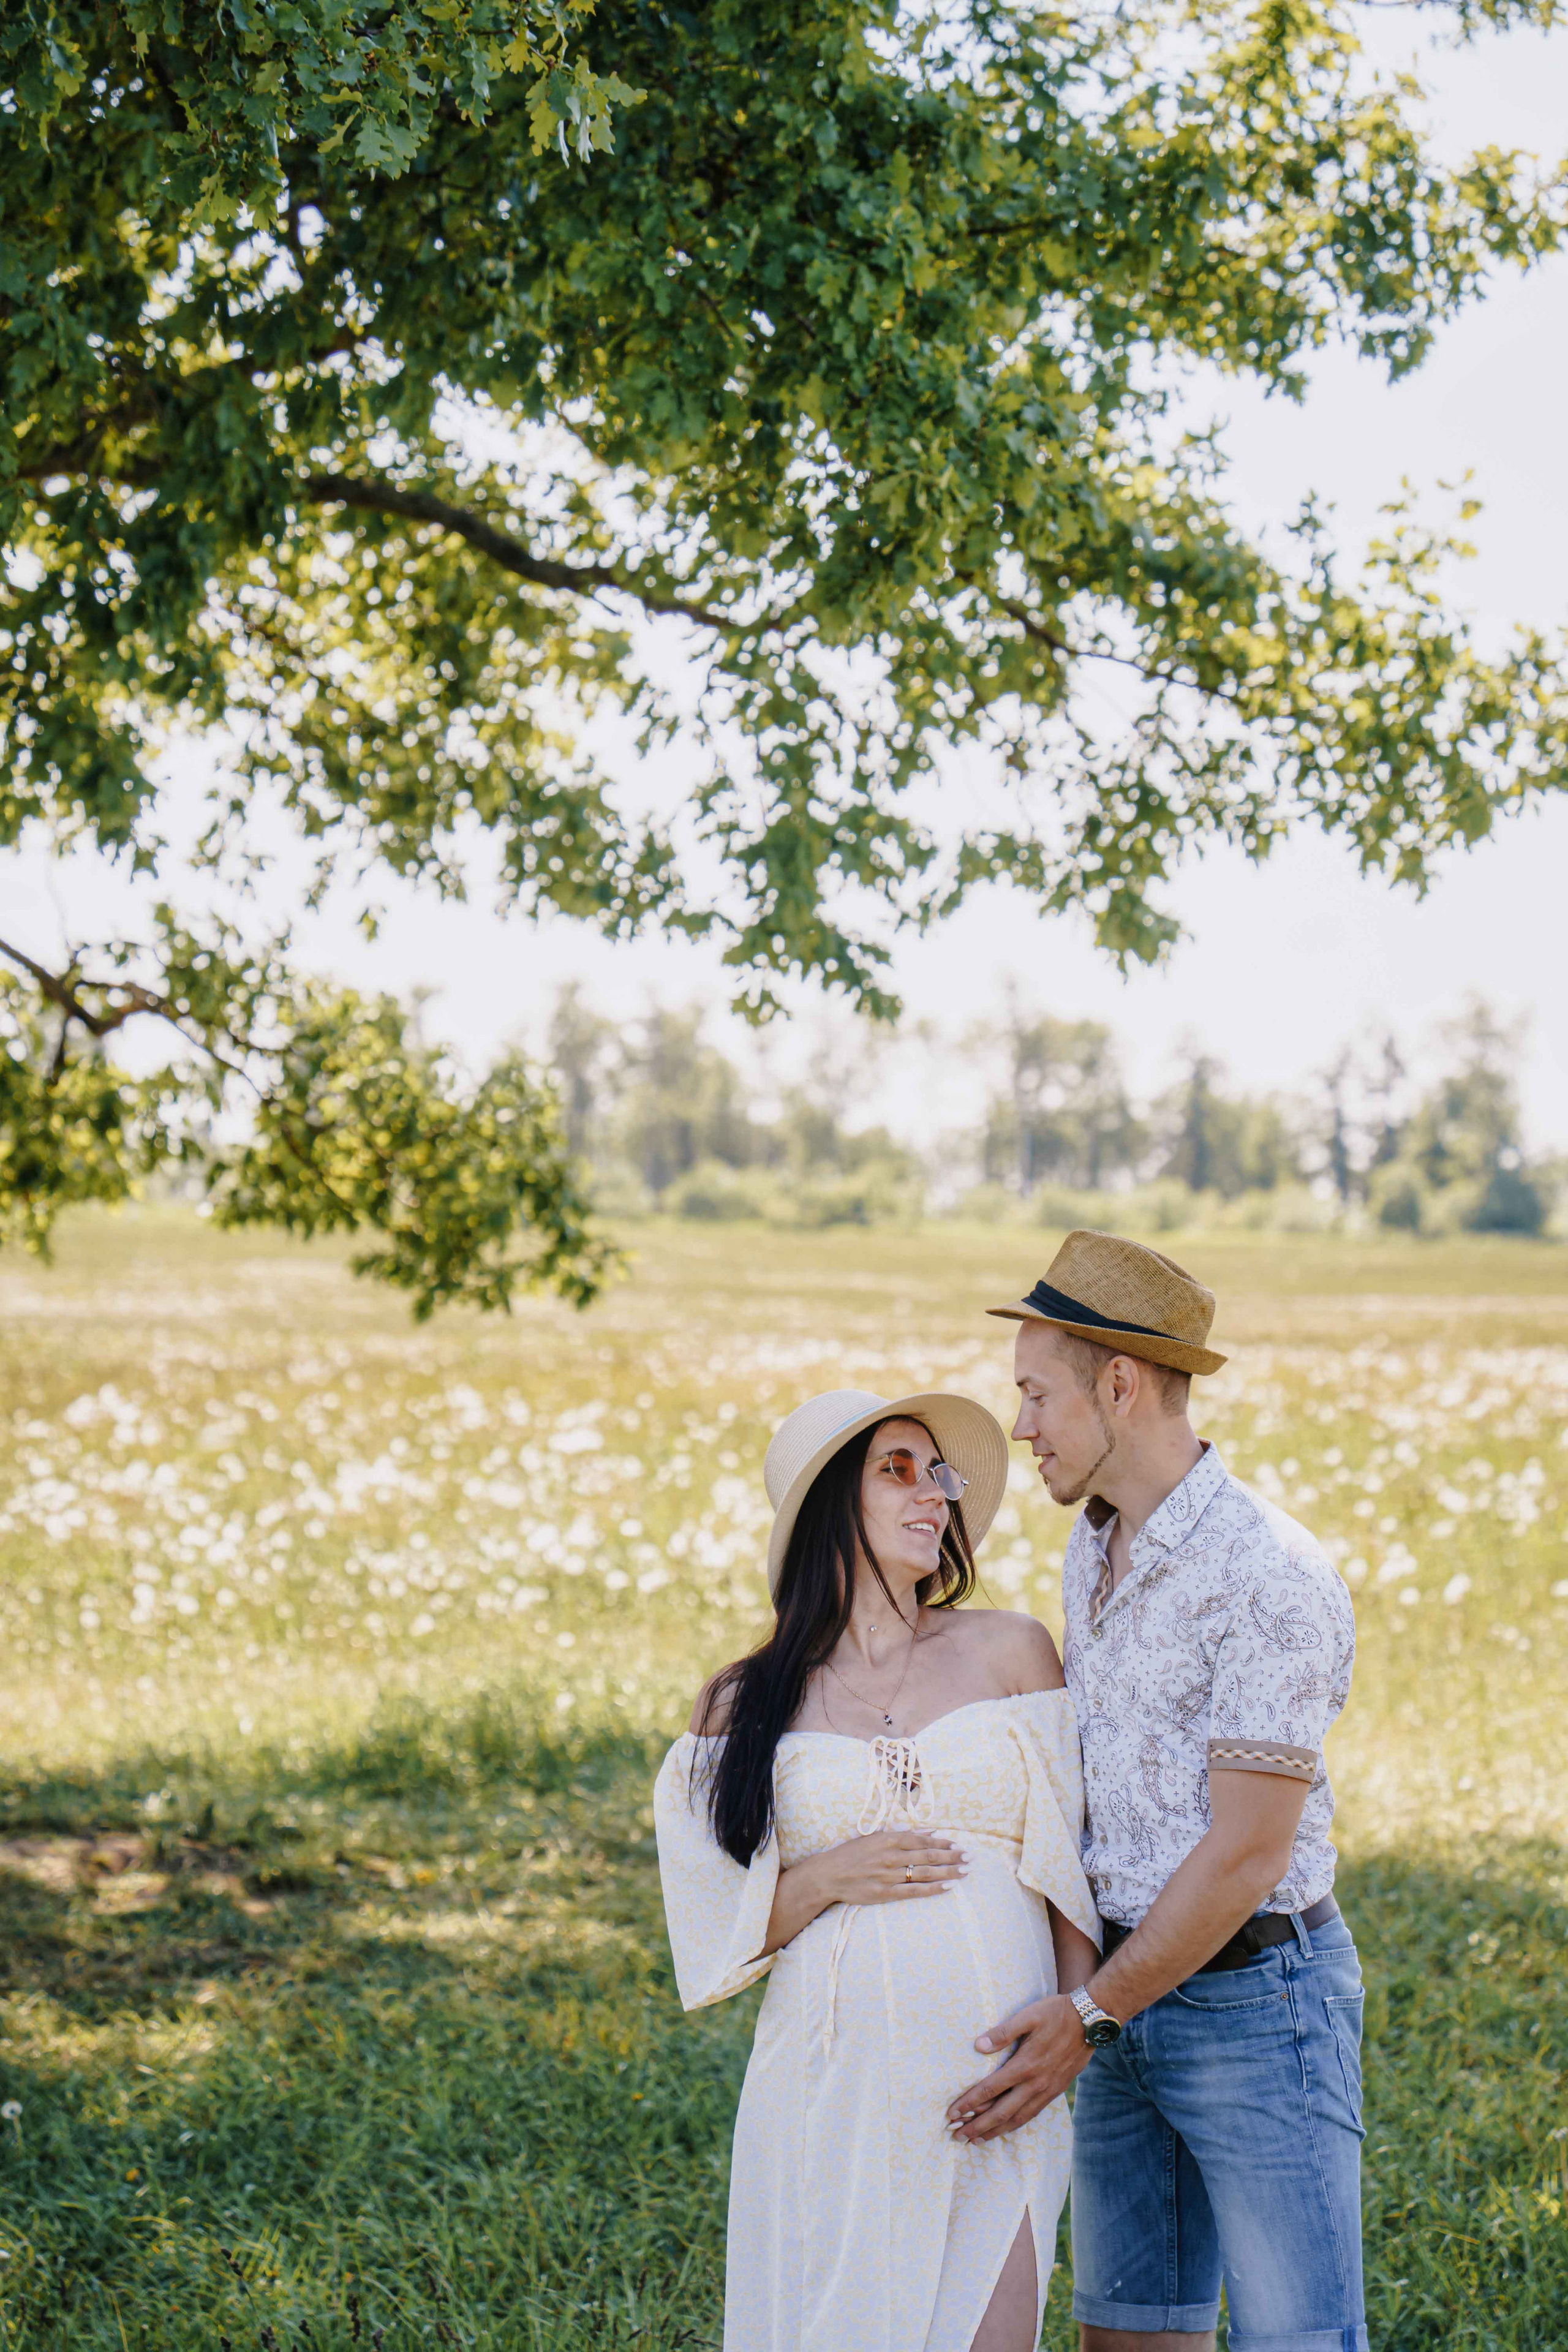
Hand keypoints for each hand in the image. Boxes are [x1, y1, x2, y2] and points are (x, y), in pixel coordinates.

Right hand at [822, 1830, 967, 1907]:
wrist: (829, 1875)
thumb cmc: (851, 1854)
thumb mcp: (875, 1837)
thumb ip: (902, 1836)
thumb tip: (930, 1832)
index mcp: (888, 1839)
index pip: (923, 1840)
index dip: (943, 1843)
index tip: (959, 1844)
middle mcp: (891, 1856)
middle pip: (929, 1856)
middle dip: (952, 1856)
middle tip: (970, 1858)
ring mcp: (889, 1876)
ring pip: (925, 1873)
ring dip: (948, 1872)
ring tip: (964, 1871)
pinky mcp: (886, 1893)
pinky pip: (914, 1891)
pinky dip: (932, 1889)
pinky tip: (947, 1887)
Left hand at [945, 1993, 1091, 2140]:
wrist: (1090, 2022)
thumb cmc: (1056, 2014)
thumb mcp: (1028, 2016)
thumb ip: (1003, 2032)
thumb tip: (978, 2046)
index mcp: (1025, 2065)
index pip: (990, 2090)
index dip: (969, 2103)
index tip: (952, 2113)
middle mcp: (1035, 2084)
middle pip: (1001, 2112)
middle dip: (977, 2126)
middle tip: (957, 2136)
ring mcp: (1046, 2090)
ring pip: (1017, 2119)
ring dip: (995, 2131)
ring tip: (977, 2140)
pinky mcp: (1055, 2091)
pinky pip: (1032, 2114)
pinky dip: (1015, 2125)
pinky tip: (1006, 2128)